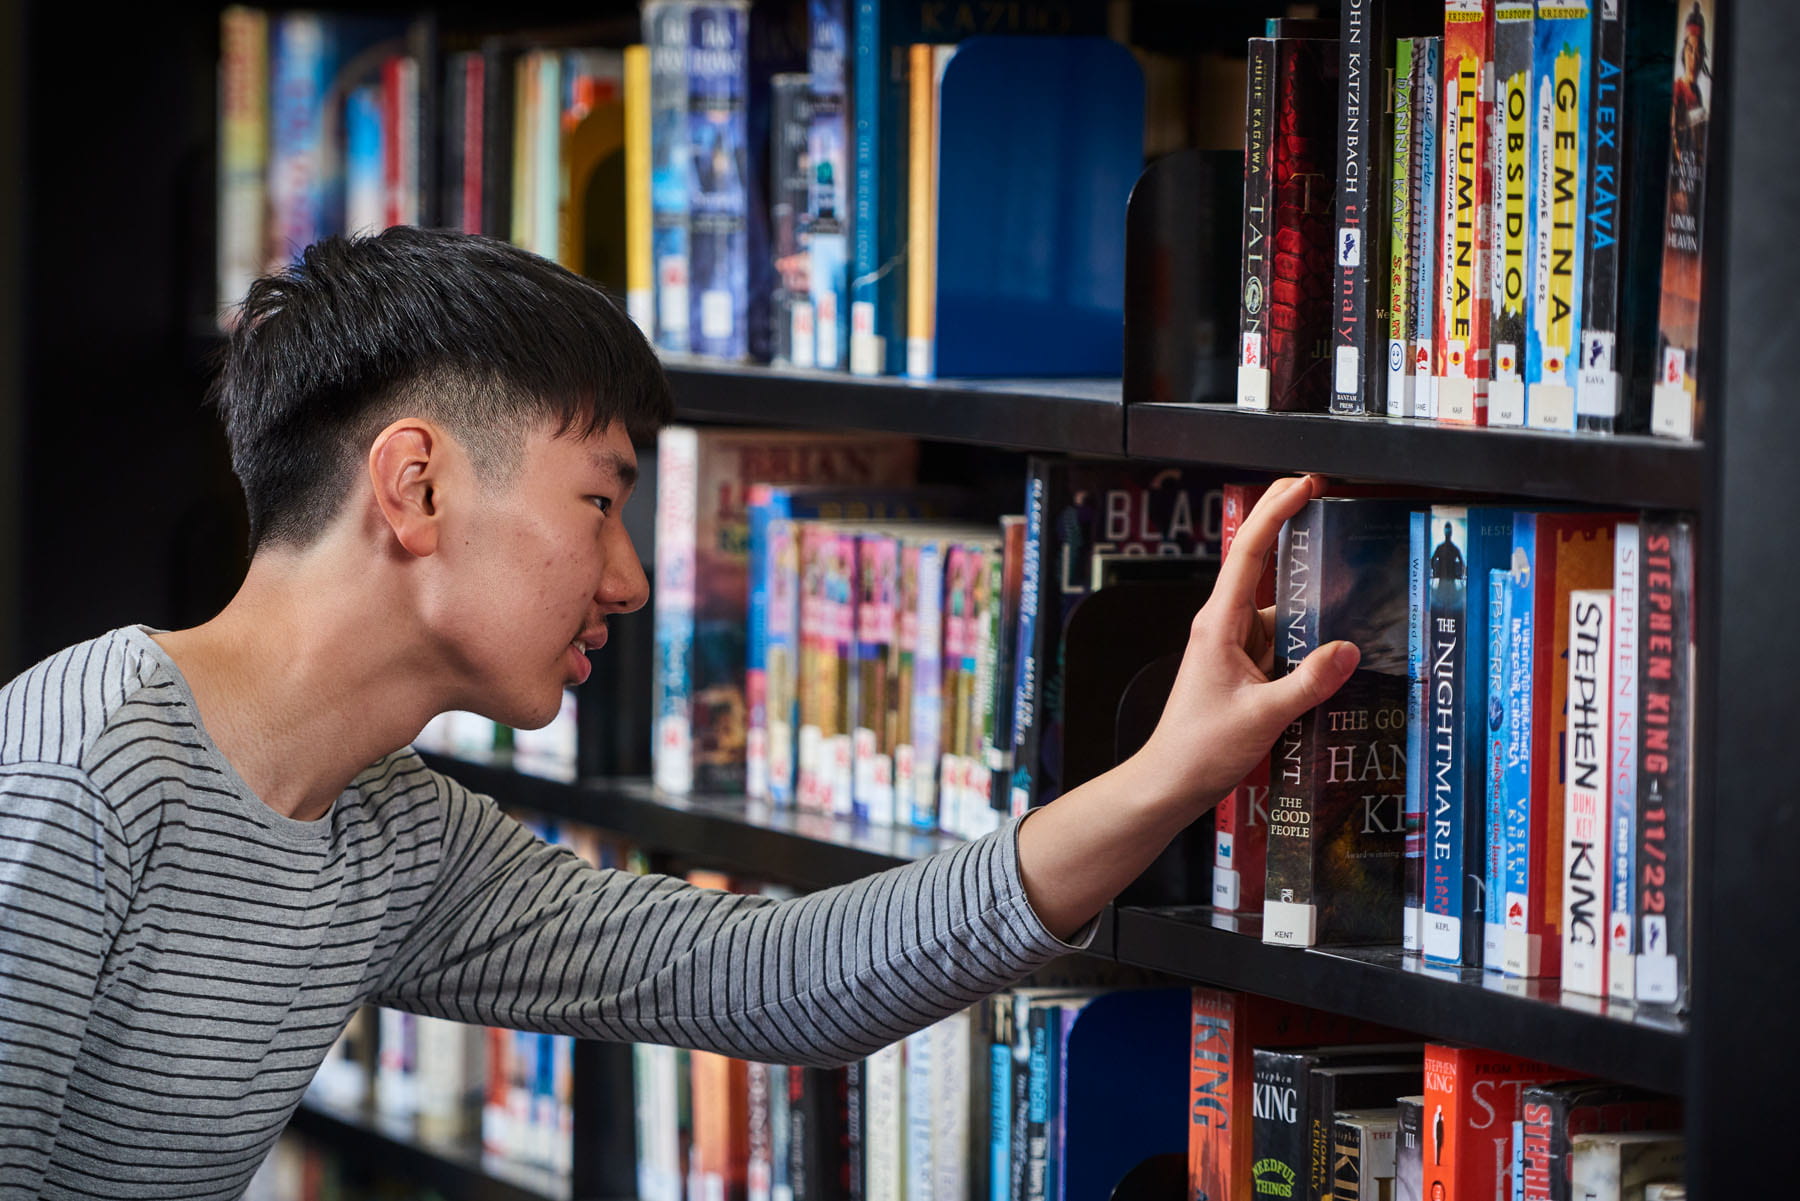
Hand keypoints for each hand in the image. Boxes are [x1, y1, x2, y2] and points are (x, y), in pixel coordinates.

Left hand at [1124, 474, 1360, 816]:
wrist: (1170, 783)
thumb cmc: (1199, 750)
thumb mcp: (1263, 717)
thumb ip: (1308, 683)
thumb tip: (1349, 649)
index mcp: (1219, 624)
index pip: (1249, 553)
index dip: (1276, 511)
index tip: (1304, 483)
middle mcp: (1225, 626)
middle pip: (1264, 569)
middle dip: (1297, 537)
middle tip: (1336, 507)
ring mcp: (1235, 647)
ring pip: (1282, 611)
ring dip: (1312, 605)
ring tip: (1357, 587)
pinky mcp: (1245, 668)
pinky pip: (1284, 642)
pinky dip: (1309, 642)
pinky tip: (1338, 650)